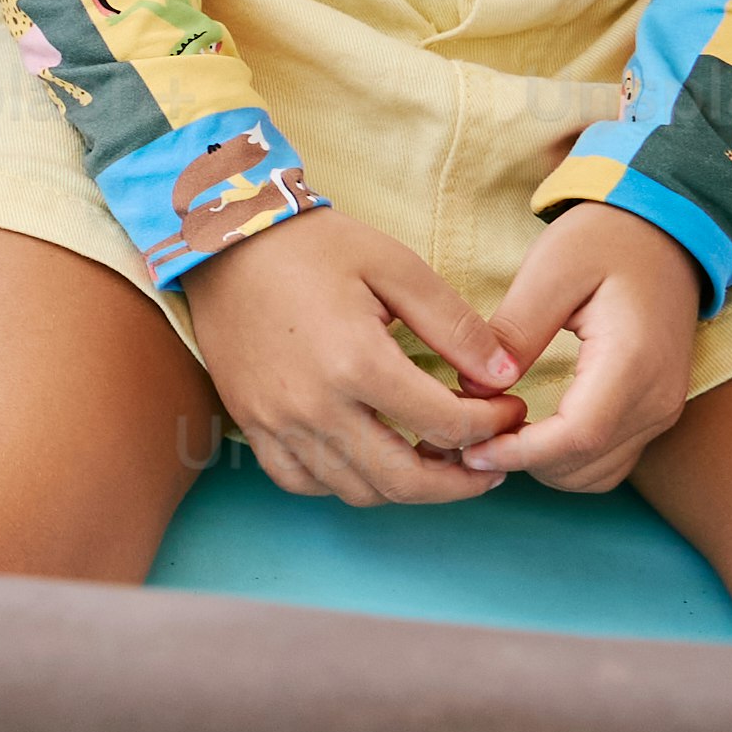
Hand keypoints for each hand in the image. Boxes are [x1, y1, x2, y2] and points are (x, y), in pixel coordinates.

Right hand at [182, 206, 528, 507]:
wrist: (222, 240)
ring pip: (357, 491)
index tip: (509, 409)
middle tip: (490, 463)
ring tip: (435, 460)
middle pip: (405, 480)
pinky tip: (369, 459)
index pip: (446, 425)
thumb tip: (505, 376)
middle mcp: (315, 405)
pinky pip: (303, 483)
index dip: (492, 425)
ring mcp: (277, 421)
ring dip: (407, 488)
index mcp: (357, 362)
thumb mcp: (395, 266)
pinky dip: (344, 484)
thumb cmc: (312, 246)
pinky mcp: (251, 424)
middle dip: (461, 481)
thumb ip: (454, 325)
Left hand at [457, 204, 700, 493]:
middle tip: (464, 439)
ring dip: (543, 467)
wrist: (666, 234)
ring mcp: (663, 409)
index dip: (520, 453)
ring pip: (598, 474)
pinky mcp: (656, 411)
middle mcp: (657, 397)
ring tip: (492, 436)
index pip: (577, 436)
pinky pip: (611, 460)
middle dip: (522, 463)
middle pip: (585, 464)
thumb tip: (475, 389)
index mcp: (633, 361)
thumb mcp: (551, 269)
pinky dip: (568, 461)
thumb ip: (514, 331)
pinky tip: (530, 433)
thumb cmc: (606, 240)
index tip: (469, 448)